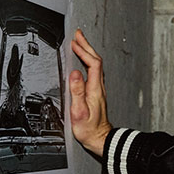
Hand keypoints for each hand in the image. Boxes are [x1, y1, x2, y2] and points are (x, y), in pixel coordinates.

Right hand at [69, 29, 113, 155]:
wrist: (99, 139)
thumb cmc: (89, 129)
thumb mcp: (79, 111)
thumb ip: (77, 91)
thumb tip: (74, 73)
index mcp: (95, 88)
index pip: (92, 63)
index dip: (84, 51)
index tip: (75, 42)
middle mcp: (98, 87)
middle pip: (95, 60)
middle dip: (86, 46)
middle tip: (78, 35)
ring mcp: (98, 90)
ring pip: (95, 65)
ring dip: (87, 52)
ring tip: (79, 44)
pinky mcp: (96, 93)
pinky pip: (93, 72)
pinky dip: (87, 62)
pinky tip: (82, 63)